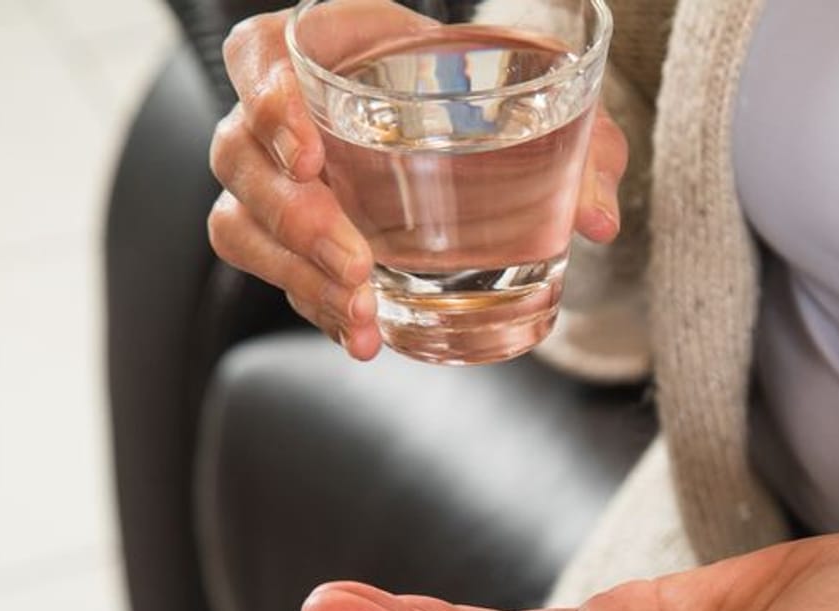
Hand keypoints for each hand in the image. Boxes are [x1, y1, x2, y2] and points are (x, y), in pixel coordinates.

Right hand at [207, 0, 628, 359]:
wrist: (487, 141)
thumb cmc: (500, 105)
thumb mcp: (550, 111)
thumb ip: (582, 150)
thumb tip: (600, 218)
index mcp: (335, 50)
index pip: (259, 52)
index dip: (266, 97)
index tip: (309, 150)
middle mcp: (289, 114)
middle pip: (238, 153)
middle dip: (293, 216)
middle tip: (354, 259)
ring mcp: (283, 180)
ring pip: (241, 222)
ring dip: (294, 273)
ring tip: (361, 309)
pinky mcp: (295, 239)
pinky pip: (276, 273)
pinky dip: (316, 307)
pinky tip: (363, 332)